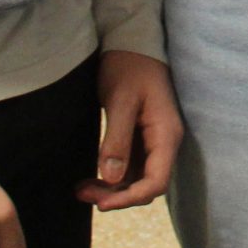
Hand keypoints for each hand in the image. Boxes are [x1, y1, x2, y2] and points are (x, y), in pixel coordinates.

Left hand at [78, 50, 181, 210]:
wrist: (131, 43)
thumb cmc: (128, 67)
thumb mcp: (120, 101)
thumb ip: (117, 140)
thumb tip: (112, 178)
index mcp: (166, 135)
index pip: (156, 182)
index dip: (130, 198)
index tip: (101, 204)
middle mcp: (164, 143)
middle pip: (146, 185)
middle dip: (117, 196)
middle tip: (83, 193)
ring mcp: (152, 142)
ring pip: (136, 179)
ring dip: (111, 189)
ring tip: (81, 189)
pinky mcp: (140, 139)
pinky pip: (129, 168)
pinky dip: (111, 177)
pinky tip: (90, 178)